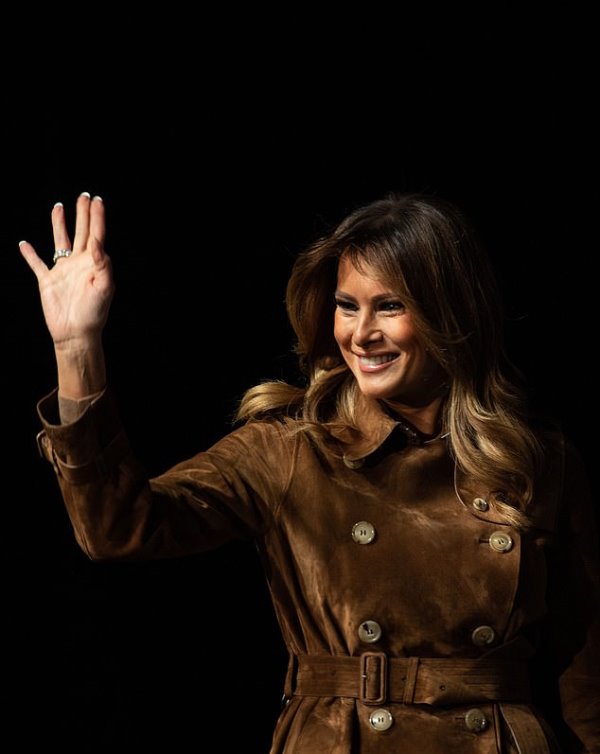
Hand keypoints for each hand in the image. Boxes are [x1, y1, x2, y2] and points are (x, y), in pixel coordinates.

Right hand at [19, 192, 113, 350]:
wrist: (76, 333)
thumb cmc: (94, 313)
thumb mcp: (105, 288)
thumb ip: (103, 264)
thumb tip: (98, 242)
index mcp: (94, 263)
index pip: (97, 234)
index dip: (97, 217)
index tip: (97, 200)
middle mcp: (79, 263)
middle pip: (80, 232)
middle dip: (82, 214)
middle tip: (84, 195)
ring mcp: (62, 271)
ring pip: (59, 242)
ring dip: (58, 224)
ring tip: (58, 206)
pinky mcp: (47, 281)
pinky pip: (36, 264)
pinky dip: (29, 254)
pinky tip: (24, 243)